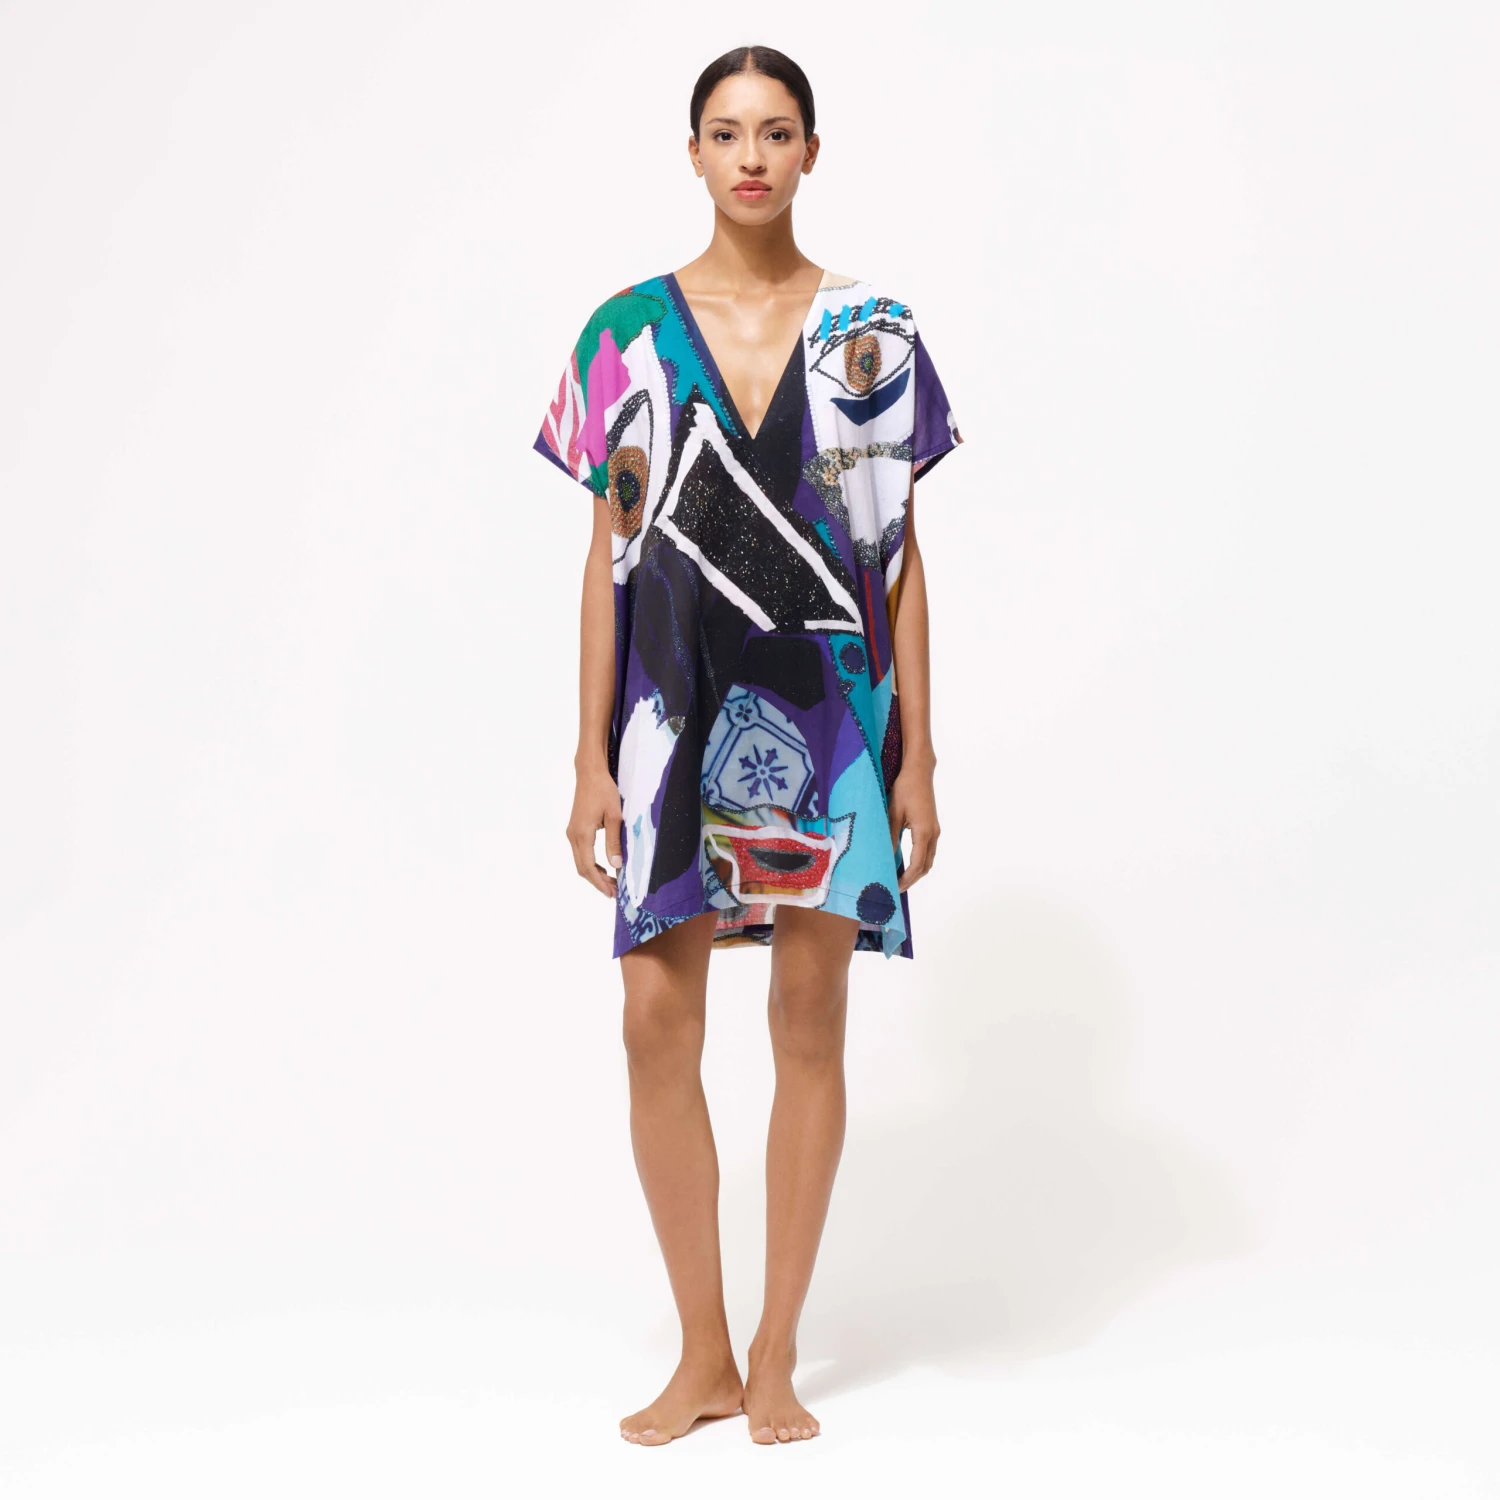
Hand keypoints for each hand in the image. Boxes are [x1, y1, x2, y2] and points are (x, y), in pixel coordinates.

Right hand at [568, 764, 623, 897]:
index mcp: (582, 834)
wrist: (589, 773)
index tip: (612, 893)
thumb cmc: (603, 791)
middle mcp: (573, 836)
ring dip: (594, 874)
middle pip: (582, 868)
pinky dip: (592, 863)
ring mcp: (572, 833)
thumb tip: (616, 865)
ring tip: (612, 882)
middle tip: (614, 892)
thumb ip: (614, 841)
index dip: (600, 883)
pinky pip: (581, 853)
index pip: (589, 867)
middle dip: (597, 882)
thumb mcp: (614, 816)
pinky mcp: (575, 829)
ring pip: (581, 861)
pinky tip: (605, 867)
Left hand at [888, 763, 939, 892]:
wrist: (919, 770)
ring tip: (900, 879)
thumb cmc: (905, 788)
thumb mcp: (893, 813)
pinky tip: (905, 863)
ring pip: (928, 859)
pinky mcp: (932, 825)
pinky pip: (928, 850)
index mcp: (924, 832)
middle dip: (912, 880)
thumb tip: (883, 857)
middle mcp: (933, 834)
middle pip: (926, 866)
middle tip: (896, 888)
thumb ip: (890, 836)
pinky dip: (919, 861)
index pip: (917, 865)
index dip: (907, 880)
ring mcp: (935, 830)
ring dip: (917, 872)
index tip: (895, 888)